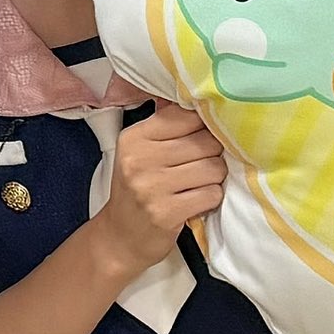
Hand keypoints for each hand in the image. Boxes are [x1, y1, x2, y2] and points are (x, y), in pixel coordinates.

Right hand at [94, 100, 227, 277]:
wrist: (120, 236)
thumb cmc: (137, 190)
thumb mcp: (140, 152)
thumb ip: (166, 126)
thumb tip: (199, 97)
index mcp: (135, 137)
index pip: (187, 116)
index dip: (204, 127)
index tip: (201, 139)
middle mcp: (139, 158)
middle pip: (206, 142)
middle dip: (212, 156)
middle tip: (200, 168)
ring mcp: (151, 186)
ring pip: (213, 168)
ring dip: (214, 179)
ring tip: (196, 186)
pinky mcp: (166, 212)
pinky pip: (212, 194)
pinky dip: (211, 199)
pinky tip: (196, 202)